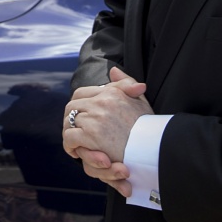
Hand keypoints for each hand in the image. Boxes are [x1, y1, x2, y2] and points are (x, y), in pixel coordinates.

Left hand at [63, 67, 153, 195]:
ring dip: (69, 132)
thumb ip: (126, 83)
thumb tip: (113, 70)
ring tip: (74, 142)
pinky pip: (70, 137)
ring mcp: (95, 118)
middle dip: (70, 118)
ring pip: (68, 120)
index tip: (79, 116)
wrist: (153, 147)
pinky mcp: (91, 135)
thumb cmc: (148, 127)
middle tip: (74, 130)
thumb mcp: (140, 101)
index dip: (77, 105)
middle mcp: (101, 102)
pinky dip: (70, 145)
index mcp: (111, 92)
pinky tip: (75, 150)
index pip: (81, 93)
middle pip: (72, 106)